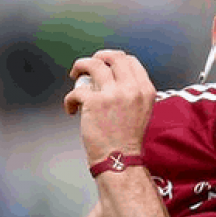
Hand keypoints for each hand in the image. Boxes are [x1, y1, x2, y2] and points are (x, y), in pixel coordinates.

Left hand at [64, 50, 155, 166]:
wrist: (120, 159)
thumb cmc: (128, 140)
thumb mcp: (142, 111)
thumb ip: (133, 92)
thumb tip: (113, 79)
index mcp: (145, 91)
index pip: (131, 61)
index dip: (115, 59)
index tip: (106, 64)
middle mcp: (131, 89)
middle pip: (113, 57)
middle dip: (98, 57)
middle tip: (89, 66)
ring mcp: (112, 94)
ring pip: (92, 64)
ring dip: (80, 66)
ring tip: (75, 75)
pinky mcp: (94, 102)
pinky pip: (76, 90)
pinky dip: (70, 99)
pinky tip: (72, 108)